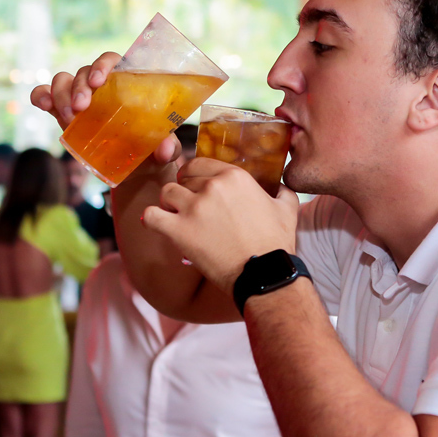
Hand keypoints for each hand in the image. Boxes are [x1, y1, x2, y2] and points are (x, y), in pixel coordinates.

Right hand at [29, 53, 179, 164]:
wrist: (137, 169)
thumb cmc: (153, 148)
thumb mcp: (164, 148)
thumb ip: (169, 146)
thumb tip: (166, 149)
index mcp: (127, 83)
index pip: (113, 60)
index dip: (104, 64)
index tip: (100, 81)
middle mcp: (102, 85)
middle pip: (85, 71)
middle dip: (80, 86)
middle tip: (82, 108)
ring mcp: (80, 97)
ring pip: (64, 81)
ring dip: (61, 94)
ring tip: (69, 117)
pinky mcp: (64, 112)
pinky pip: (46, 96)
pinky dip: (41, 96)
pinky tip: (43, 105)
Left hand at [142, 157, 299, 294]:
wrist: (264, 273)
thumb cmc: (276, 243)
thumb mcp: (287, 210)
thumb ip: (282, 191)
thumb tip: (281, 186)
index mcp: (235, 176)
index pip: (201, 163)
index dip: (196, 175)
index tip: (196, 186)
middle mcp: (212, 187)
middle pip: (184, 178)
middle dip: (186, 191)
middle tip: (191, 207)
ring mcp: (193, 208)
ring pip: (166, 193)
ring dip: (169, 204)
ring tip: (176, 216)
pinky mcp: (179, 231)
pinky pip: (150, 216)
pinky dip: (151, 219)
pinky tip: (160, 226)